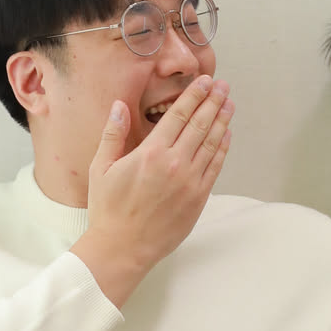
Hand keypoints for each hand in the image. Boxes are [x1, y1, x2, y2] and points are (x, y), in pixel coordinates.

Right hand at [70, 77, 232, 305]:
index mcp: (151, 153)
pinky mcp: (198, 198)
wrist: (123, 248)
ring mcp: (190, 181)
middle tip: (223, 87)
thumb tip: (118, 106)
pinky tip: (226, 135)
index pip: (178, 115)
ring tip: (229, 104)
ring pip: (211, 143)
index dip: (194, 95)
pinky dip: (223, 149)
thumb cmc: (108, 209)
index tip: (205, 82)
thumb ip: (113, 134)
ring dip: (222, 121)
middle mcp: (174, 163)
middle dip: (213, 102)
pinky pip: (215, 167)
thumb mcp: (102, 168)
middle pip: (200, 124)